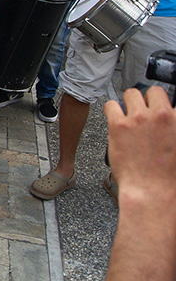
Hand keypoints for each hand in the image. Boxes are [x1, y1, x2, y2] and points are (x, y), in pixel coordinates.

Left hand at [105, 86, 175, 205]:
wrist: (151, 189)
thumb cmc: (167, 174)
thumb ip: (172, 127)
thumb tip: (168, 119)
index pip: (172, 99)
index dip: (165, 107)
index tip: (160, 110)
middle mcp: (160, 116)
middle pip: (153, 92)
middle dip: (148, 101)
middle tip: (144, 112)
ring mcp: (138, 119)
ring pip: (131, 94)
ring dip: (130, 103)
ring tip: (130, 115)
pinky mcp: (119, 124)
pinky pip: (111, 105)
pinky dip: (113, 110)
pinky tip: (116, 118)